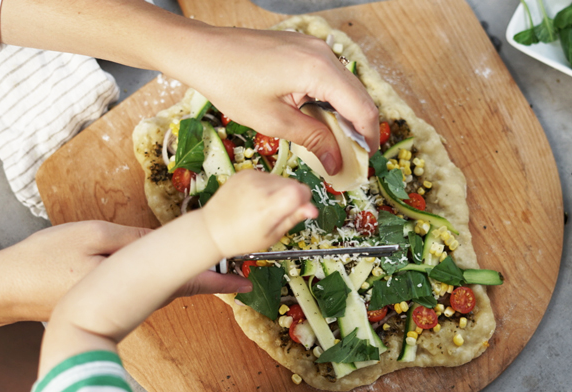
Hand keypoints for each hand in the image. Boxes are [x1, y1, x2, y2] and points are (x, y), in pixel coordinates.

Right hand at [0, 221, 249, 321]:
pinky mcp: (112, 300)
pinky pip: (148, 286)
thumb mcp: (93, 237)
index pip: (188, 281)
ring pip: (167, 285)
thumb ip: (135, 239)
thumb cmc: (45, 261)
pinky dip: (166, 274)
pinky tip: (173, 264)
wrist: (5, 289)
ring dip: (191, 274)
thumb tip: (168, 241)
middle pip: (182, 285)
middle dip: (212, 277)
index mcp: (134, 285)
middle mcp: (134, 299)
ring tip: (218, 263)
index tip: (246, 283)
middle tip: (242, 269)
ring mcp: (123, 302)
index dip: (220, 282)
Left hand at [169, 24, 379, 173]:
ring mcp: (314, 48)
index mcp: (319, 70)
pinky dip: (330, 101)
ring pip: (345, 88)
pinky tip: (320, 122)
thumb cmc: (231, 83)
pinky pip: (329, 77)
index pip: (362, 108)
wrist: (203, 52)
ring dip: (344, 117)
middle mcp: (323, 53)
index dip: (368, 138)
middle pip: (358, 97)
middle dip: (358, 130)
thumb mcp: (274, 121)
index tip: (365, 161)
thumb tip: (336, 162)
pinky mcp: (304, 49)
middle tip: (351, 159)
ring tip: (335, 145)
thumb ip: (313, 139)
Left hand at [200, 170, 316, 258]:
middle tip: (276, 213)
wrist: (213, 228)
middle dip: (292, 196)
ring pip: (281, 179)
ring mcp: (251, 177)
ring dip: (279, 190)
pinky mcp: (245, 172)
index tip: (296, 210)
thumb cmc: (241, 238)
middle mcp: (260, 188)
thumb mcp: (272, 236)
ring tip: (262, 206)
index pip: (301, 190)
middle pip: (293, 183)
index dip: (304, 200)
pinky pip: (267, 175)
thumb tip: (312, 209)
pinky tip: (255, 199)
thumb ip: (293, 218)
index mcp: (268, 207)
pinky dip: (266, 186)